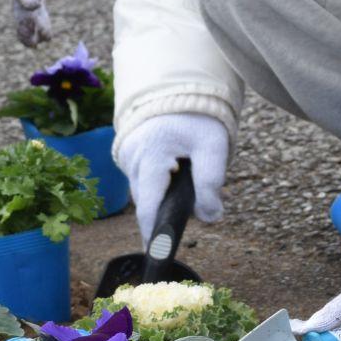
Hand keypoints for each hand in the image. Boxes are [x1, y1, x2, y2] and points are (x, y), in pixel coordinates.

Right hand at [117, 114, 230, 245]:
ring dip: (160, 201)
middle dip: (161, 217)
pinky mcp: (129, 155)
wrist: (178, 87)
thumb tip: (210, 217)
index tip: (157, 254)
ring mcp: (127, 156)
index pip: (149, 205)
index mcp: (151, 155)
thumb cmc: (197, 116)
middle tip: (177, 229)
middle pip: (145, 202)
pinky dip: (156, 187)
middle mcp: (132, 158)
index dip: (153, 233)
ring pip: (143, 192)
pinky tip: (171, 185)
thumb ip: (211, 182)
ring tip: (178, 204)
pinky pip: (142, 180)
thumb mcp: (213, 146)